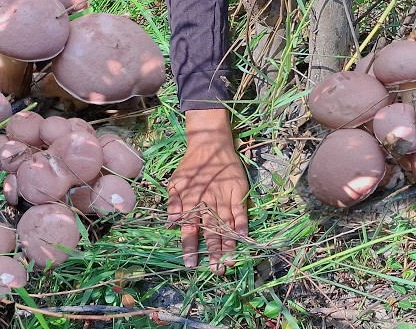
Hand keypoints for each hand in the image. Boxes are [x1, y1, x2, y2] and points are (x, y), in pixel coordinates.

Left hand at [167, 108, 248, 272]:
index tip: (190, 264)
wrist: (210, 145)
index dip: (190, 246)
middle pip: (210, 231)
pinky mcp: (238, 192)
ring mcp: (224, 198)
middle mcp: (208, 202)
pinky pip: (241, 211)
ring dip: (228, 244)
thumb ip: (173, 202)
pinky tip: (244, 239)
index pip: (189, 228)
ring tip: (229, 262)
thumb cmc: (191, 168)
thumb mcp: (175, 181)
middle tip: (215, 270)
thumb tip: (171, 222)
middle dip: (213, 252)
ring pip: (226, 225)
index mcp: (191, 202)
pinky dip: (242, 225)